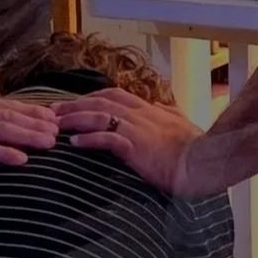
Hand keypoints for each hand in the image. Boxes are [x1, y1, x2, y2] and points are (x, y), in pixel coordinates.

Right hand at [0, 88, 58, 168]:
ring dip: (28, 136)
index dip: (30, 111)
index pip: (6, 106)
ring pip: (3, 130)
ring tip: (49, 143)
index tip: (50, 117)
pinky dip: (5, 153)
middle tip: (58, 130)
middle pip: (11, 116)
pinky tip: (22, 159)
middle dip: (37, 123)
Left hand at [51, 89, 202, 195]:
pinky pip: (107, 138)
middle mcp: (141, 114)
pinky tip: (74, 142)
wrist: (205, 162)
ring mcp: (138, 129)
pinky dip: (89, 138)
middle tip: (52, 112)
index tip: (73, 102)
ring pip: (99, 115)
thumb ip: (170, 114)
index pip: (114, 95)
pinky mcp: (137, 147)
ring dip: (75, 118)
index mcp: (150, 109)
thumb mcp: (183, 124)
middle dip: (74, 105)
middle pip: (100, 102)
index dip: (90, 97)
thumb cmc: (196, 148)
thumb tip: (163, 107)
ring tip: (56, 125)